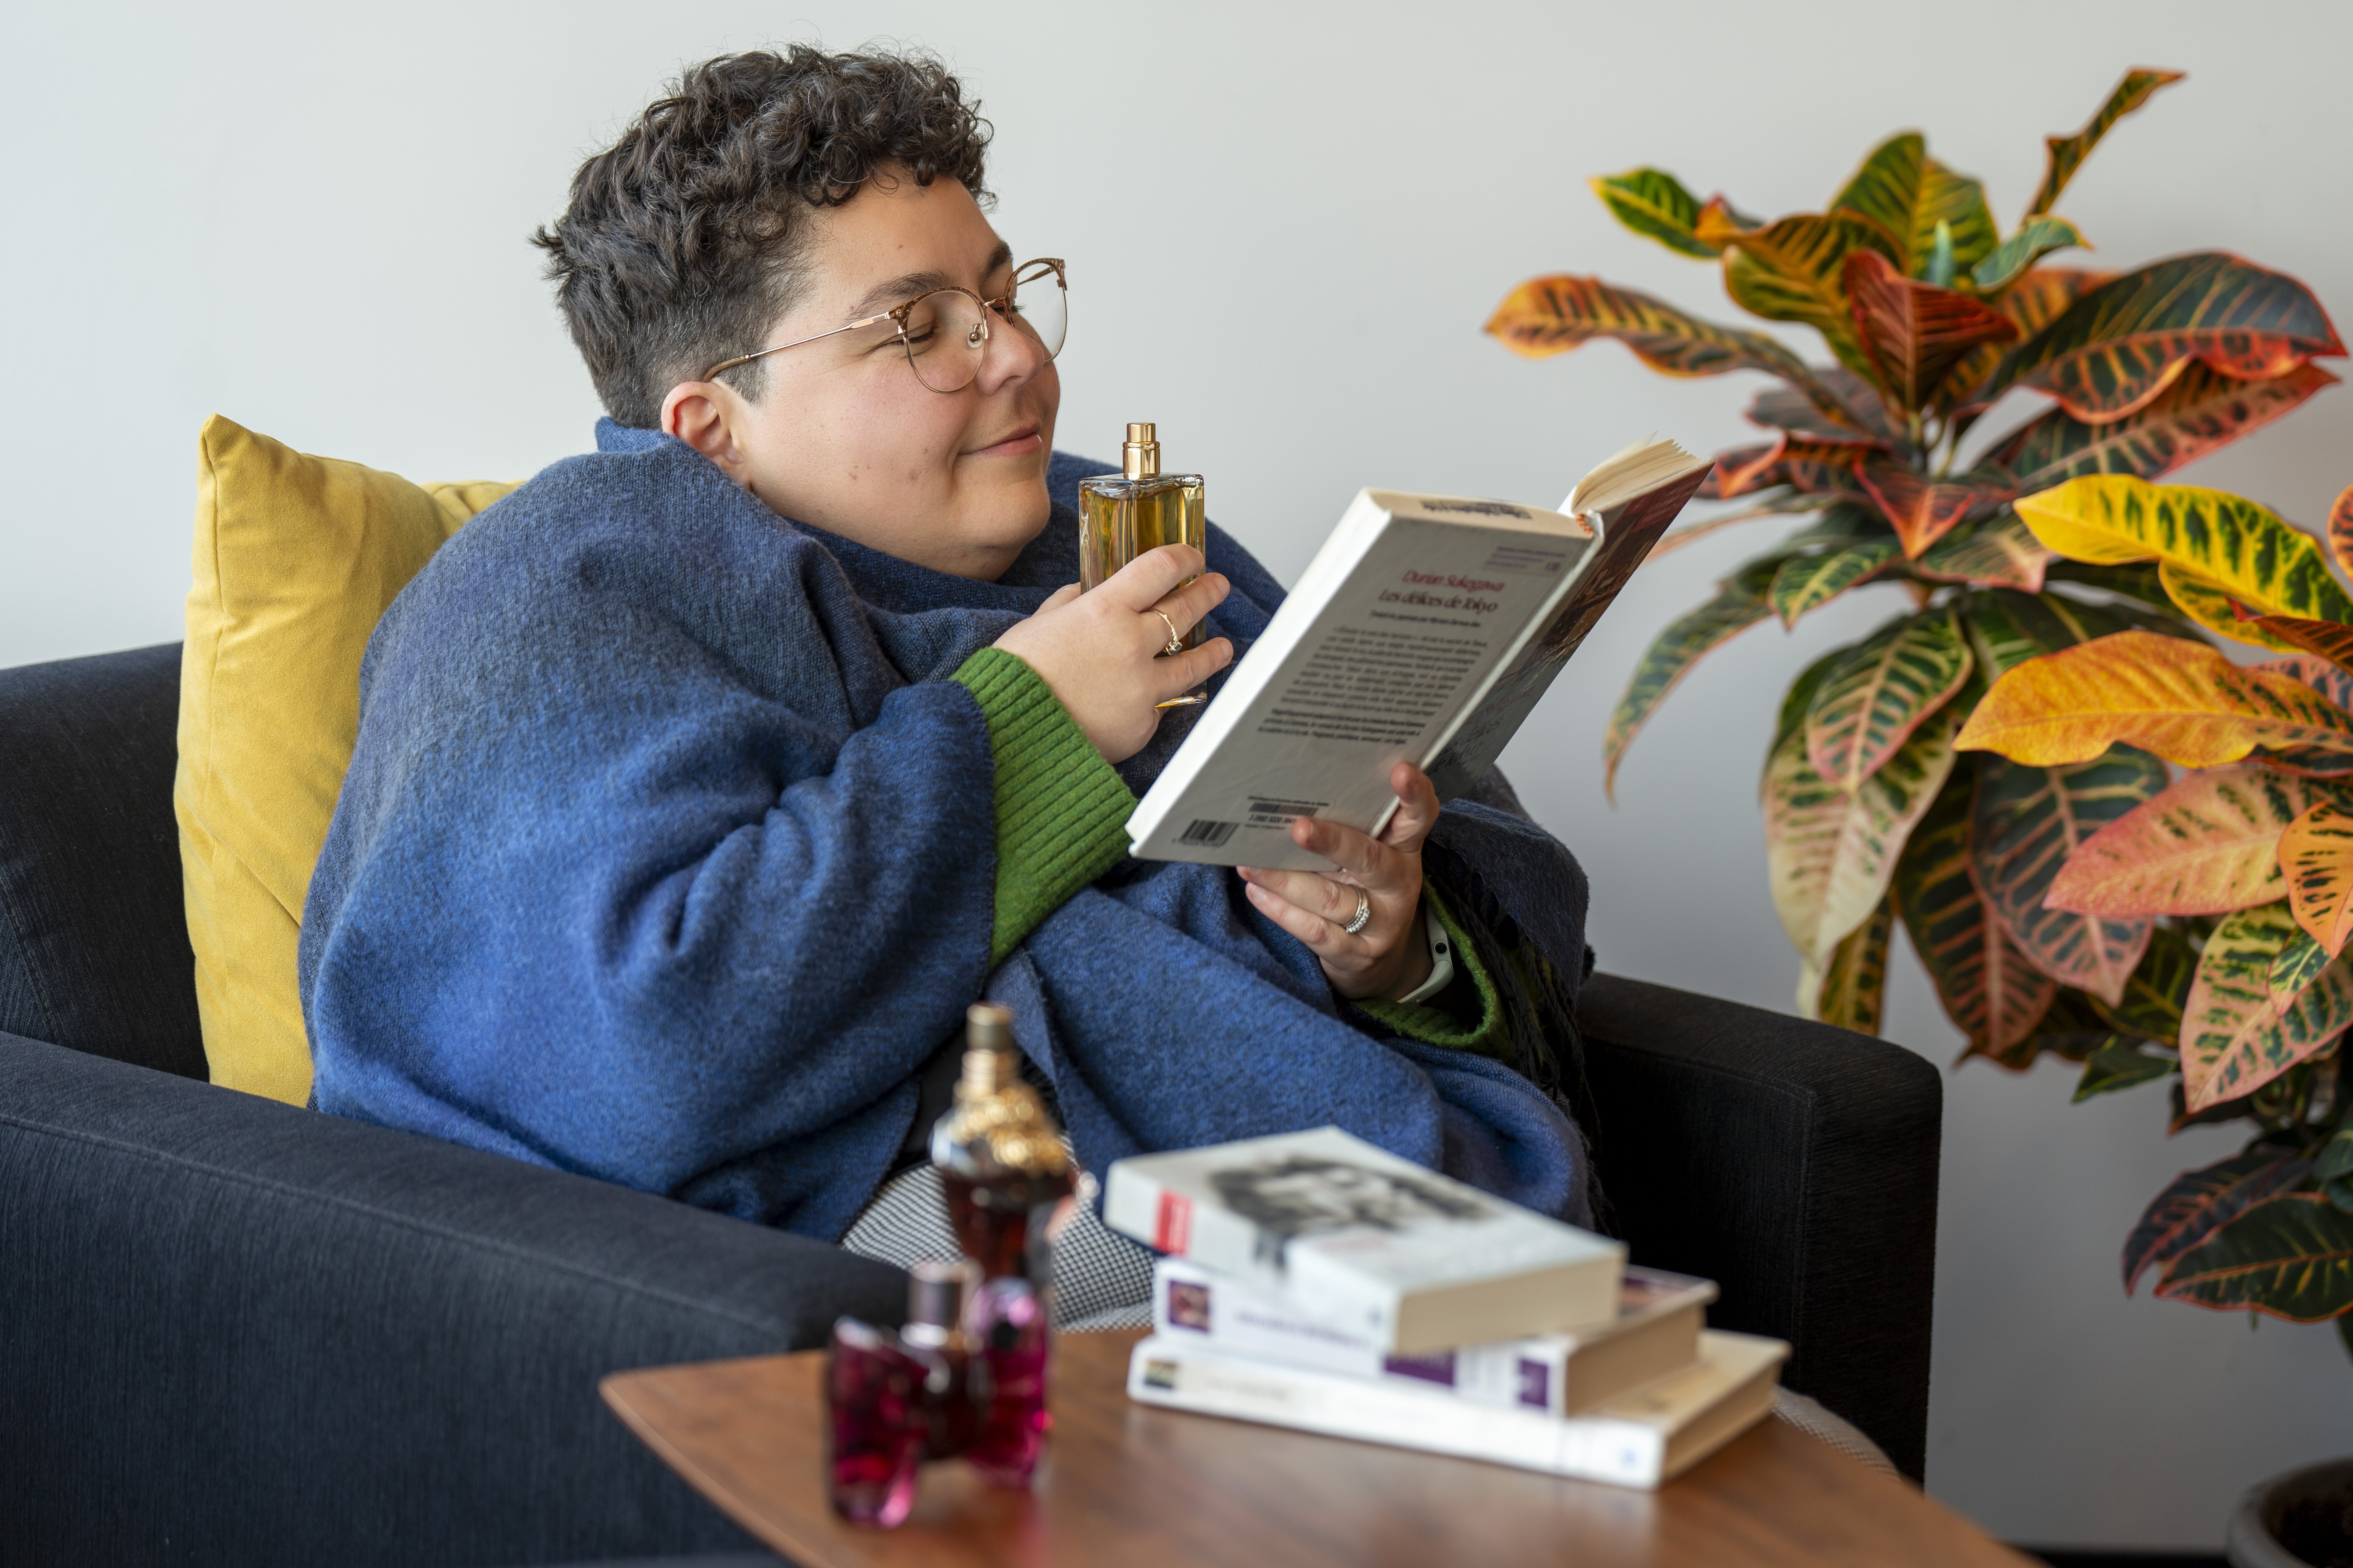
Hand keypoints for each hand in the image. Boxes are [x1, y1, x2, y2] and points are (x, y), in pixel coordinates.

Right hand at [992, 544, 1232, 763]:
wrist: (1009, 732)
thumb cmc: (1017, 674)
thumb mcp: (1041, 622)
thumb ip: (1072, 602)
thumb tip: (1090, 591)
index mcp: (1105, 609)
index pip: (1161, 569)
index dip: (1183, 558)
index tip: (1193, 557)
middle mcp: (1131, 643)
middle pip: (1186, 609)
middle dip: (1207, 593)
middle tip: (1217, 586)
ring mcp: (1142, 687)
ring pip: (1193, 663)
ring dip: (1213, 652)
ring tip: (1223, 647)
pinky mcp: (1142, 724)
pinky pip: (1161, 706)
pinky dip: (1161, 699)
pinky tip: (1165, 695)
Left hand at [1237, 762, 1440, 1001]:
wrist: (1378, 963)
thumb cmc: (1363, 891)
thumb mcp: (1369, 858)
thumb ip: (1349, 830)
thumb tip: (1290, 798)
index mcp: (1405, 850)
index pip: (1419, 817)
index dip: (1414, 794)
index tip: (1399, 770)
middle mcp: (1399, 884)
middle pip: (1369, 858)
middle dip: (1332, 841)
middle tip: (1298, 827)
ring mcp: (1382, 923)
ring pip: (1331, 898)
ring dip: (1285, 880)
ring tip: (1250, 863)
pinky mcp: (1358, 956)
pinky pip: (1317, 933)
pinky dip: (1283, 912)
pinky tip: (1257, 893)